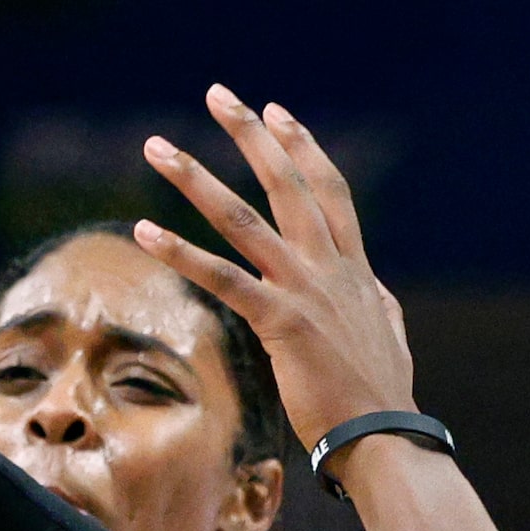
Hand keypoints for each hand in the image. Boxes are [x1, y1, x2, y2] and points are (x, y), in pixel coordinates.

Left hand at [132, 88, 416, 476]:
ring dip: (196, 178)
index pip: (328, 190)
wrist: (382, 436)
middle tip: (217, 94)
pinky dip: (179, 252)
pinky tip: (143, 230)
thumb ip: (373, 300)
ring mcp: (305, 291)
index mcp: (354, 269)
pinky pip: (221, 278)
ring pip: (244, 219)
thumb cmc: (379, 394)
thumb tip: (372, 287)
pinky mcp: (281, 323)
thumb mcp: (386, 331)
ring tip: (159, 147)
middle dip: (249, 135)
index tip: (276, 111)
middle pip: (287, 183)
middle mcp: (329, 268)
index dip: (301, 146)